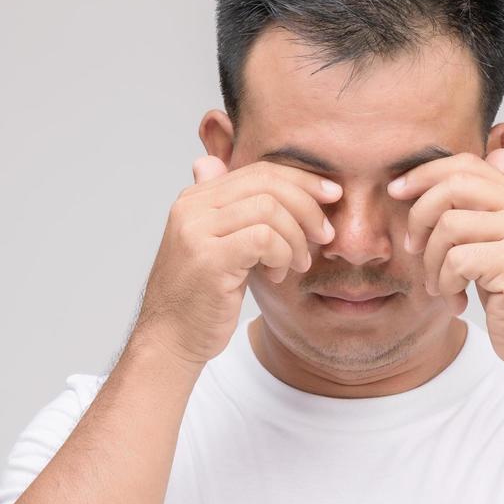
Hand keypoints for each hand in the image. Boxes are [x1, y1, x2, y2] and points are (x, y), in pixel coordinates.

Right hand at [132, 155, 341, 369]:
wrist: (171, 340)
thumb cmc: (200, 298)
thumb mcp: (218, 247)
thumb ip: (227, 211)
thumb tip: (215, 164)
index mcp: (195, 199)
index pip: (258, 171)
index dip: (301, 180)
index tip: (332, 195)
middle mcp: (191, 207)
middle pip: (266, 183)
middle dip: (307, 205)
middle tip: (325, 234)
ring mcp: (196, 231)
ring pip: (269, 209)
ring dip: (296, 238)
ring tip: (297, 264)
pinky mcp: (208, 258)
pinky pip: (264, 239)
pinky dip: (283, 255)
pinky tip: (278, 276)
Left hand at [388, 147, 503, 376]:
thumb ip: (494, 203)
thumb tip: (499, 150)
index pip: (466, 164)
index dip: (425, 173)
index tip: (396, 191)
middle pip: (453, 186)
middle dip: (419, 215)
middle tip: (413, 246)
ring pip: (448, 227)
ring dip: (432, 262)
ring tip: (441, 285)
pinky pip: (456, 260)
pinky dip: (446, 283)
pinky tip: (457, 300)